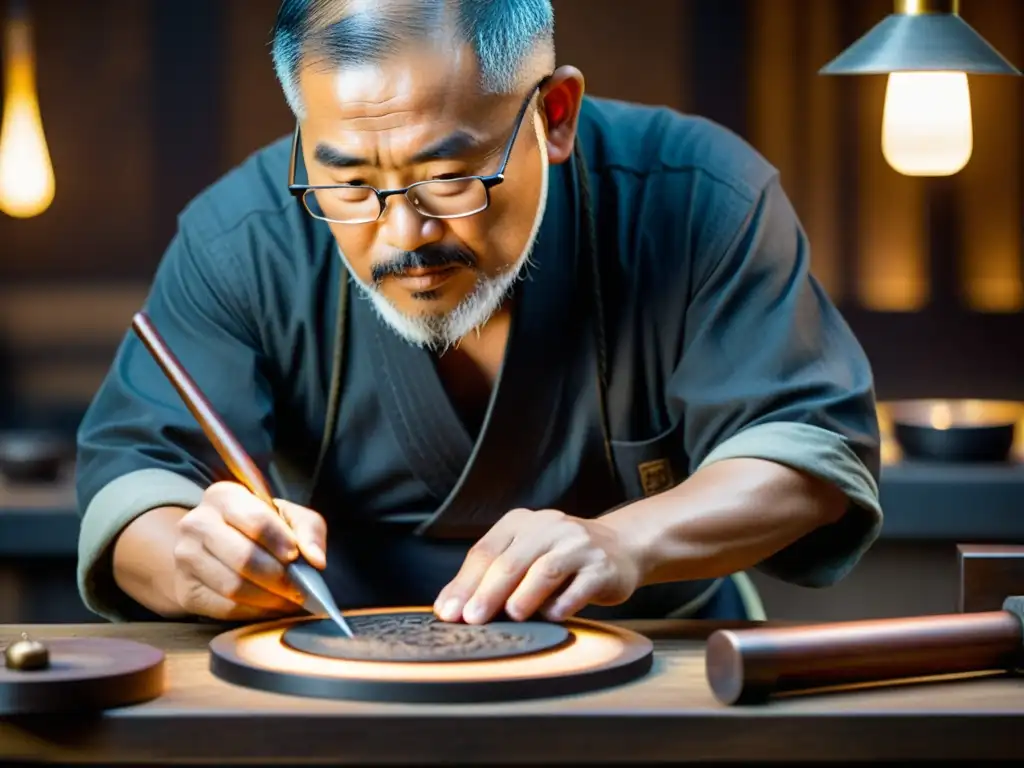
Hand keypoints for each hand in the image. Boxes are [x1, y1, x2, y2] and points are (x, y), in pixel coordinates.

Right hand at [171, 481, 326, 620]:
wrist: (217, 547)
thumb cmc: (261, 527)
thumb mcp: (289, 516)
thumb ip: (308, 530)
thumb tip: (316, 560)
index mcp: (223, 496)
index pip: (255, 520)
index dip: (280, 541)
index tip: (296, 557)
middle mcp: (197, 523)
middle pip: (244, 558)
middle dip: (279, 578)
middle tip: (301, 588)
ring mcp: (185, 558)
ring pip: (233, 586)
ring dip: (270, 599)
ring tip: (290, 600)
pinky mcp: (185, 590)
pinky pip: (224, 608)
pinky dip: (254, 612)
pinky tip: (270, 607)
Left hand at [433, 509, 641, 623]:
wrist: (620, 548)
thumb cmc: (561, 558)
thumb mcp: (524, 555)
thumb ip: (490, 576)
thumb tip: (448, 607)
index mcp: (522, 522)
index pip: (486, 551)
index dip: (464, 583)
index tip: (448, 612)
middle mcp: (549, 527)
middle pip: (511, 561)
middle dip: (487, 593)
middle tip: (472, 620)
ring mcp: (578, 545)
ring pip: (545, 571)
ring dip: (524, 597)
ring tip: (511, 617)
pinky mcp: (602, 567)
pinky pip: (579, 588)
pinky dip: (562, 605)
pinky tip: (552, 617)